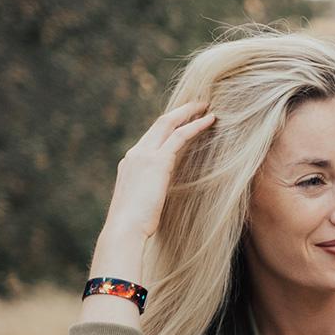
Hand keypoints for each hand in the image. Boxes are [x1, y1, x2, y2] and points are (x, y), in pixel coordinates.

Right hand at [103, 99, 215, 239]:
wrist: (124, 230)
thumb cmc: (134, 226)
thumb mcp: (142, 203)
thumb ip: (151, 192)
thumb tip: (163, 196)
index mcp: (131, 163)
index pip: (152, 137)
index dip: (169, 126)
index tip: (184, 121)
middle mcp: (135, 153)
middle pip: (160, 123)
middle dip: (180, 112)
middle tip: (198, 104)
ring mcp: (144, 155)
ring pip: (169, 124)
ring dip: (189, 113)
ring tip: (207, 107)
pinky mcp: (157, 162)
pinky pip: (180, 137)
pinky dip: (196, 126)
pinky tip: (210, 121)